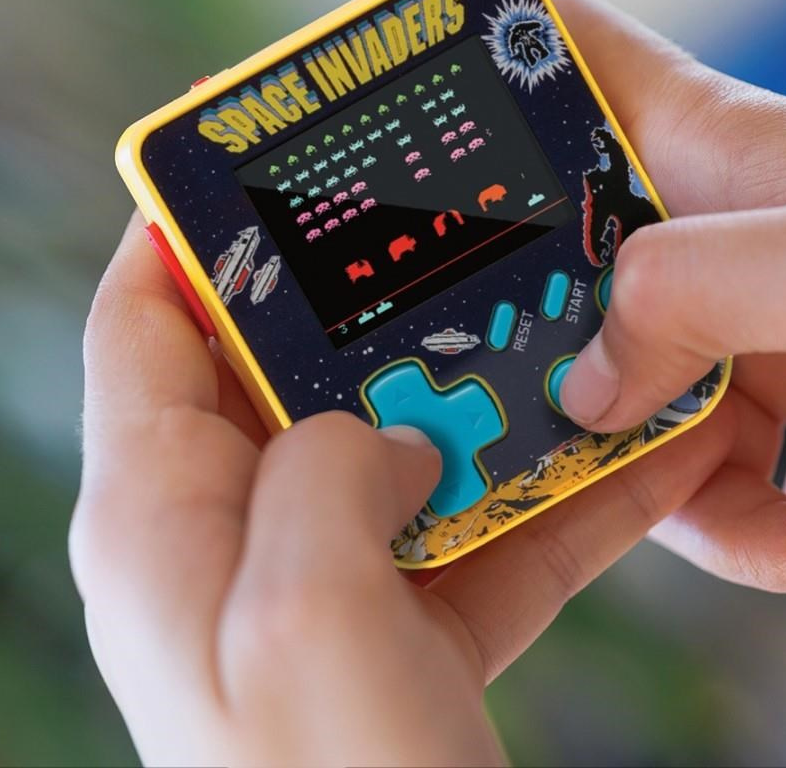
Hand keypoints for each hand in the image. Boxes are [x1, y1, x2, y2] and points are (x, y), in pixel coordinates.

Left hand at [71, 216, 735, 765]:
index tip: (266, 162)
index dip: (191, 232)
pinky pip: (480, 526)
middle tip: (460, 229)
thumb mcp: (307, 612)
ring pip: (406, 442)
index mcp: (157, 517)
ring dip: (491, 394)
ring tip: (571, 324)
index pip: (145, 324)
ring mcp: (323, 579)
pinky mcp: (405, 623)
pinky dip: (553, 490)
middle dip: (378, 301)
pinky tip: (641, 449)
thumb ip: (330, 472)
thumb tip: (391, 429)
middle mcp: (230, 536)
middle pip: (293, 369)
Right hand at [551, 0, 785, 603]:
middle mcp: (720, 239)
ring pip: (653, 434)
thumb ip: (695, 300)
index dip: (493, 66)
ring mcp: (760, 332)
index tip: (424, 135)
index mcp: (716, 153)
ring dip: (745, 522)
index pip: (574, 51)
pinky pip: (747, 499)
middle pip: (569, 292)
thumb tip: (585, 383)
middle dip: (585, 398)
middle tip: (637, 452)